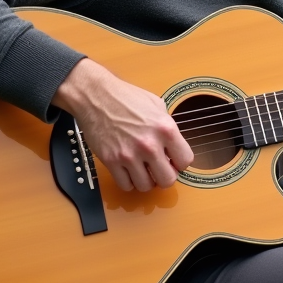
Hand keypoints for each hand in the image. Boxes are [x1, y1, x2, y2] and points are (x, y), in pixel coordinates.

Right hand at [51, 59, 193, 191]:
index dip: (180, 162)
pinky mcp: (111, 160)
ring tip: (143, 169)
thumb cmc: (126, 97)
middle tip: (159, 169)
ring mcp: (129, 154)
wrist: (96, 96)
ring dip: (146, 180)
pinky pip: (125, 185)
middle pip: (168, 180)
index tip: (174, 161)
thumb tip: (175, 147)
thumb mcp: (157, 105)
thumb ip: (168, 128)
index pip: (186, 161)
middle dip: (165, 176)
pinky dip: (128, 181)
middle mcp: (149, 144)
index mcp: (165, 128)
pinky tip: (128, 170)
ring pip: (146, 186)